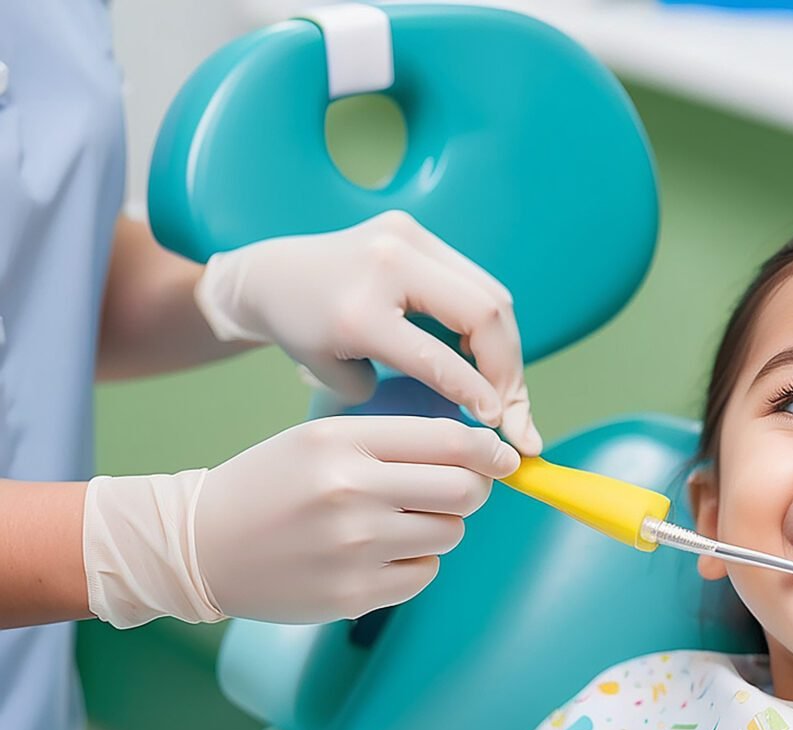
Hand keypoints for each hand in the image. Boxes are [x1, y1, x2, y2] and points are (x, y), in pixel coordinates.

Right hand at [83, 416, 517, 626]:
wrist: (200, 545)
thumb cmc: (270, 485)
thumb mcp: (321, 440)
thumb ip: (395, 440)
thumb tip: (479, 451)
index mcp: (343, 443)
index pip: (452, 442)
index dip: (490, 451)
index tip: (503, 458)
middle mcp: (351, 493)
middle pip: (465, 491)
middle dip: (471, 490)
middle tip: (452, 491)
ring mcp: (354, 548)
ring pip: (449, 534)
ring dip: (437, 527)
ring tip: (393, 522)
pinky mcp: (354, 595)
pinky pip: (425, 574)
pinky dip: (413, 564)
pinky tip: (375, 555)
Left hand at [194, 211, 541, 453]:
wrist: (271, 275)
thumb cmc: (300, 332)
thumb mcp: (338, 379)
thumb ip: (405, 392)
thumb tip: (472, 404)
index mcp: (358, 309)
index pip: (440, 358)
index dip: (479, 395)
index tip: (501, 430)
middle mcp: (388, 261)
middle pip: (486, 312)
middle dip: (510, 369)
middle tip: (516, 415)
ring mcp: (407, 236)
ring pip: (490, 294)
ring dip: (507, 347)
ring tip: (506, 391)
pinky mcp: (417, 231)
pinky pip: (474, 281)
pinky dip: (489, 324)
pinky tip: (488, 359)